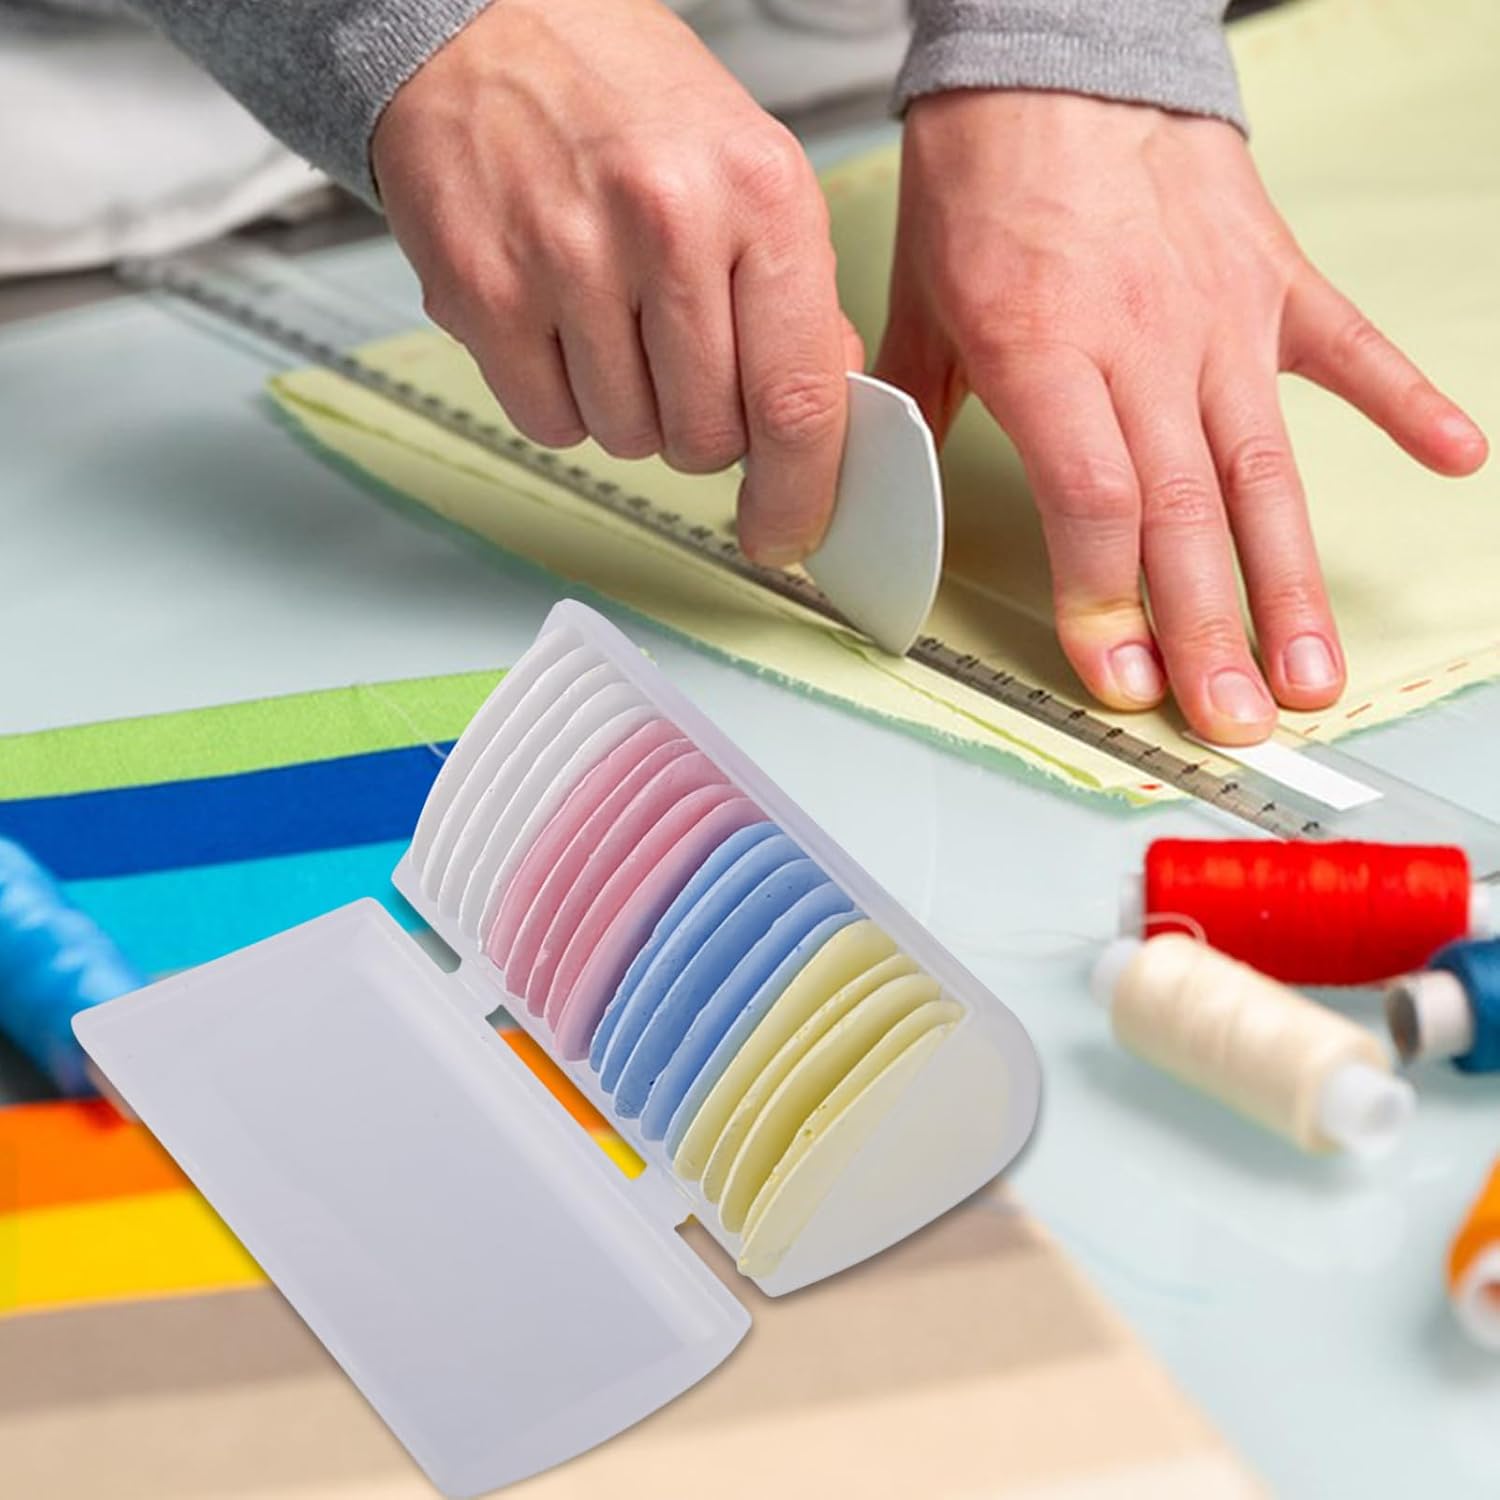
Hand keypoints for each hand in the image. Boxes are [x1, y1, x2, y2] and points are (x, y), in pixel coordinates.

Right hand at [372, 0, 862, 565]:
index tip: (790, 530)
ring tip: (616, 320)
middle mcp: (667, 223)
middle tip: (685, 366)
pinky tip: (564, 328)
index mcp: (759, 192)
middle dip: (707, 433)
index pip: (798, 399)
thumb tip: (823, 409)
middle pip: (709, 438)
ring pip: (630, 439)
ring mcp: (567, 260)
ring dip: (632, 412)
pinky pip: (552, 424)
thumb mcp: (752, 167)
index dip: (800, 492)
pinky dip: (565, 402)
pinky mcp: (486, 293)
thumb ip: (795, 296)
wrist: (482, 28)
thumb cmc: (624, 99)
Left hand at [876, 91, 1487, 742]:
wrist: (1057, 48)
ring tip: (1312, 674)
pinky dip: (1405, 402)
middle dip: (1210, 630)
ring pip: (1264, 468)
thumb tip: (887, 506)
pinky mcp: (1274, 280)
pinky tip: (1458, 458)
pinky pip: (1349, 347)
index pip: (1092, 503)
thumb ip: (916, 417)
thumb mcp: (922, 303)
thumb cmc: (984, 173)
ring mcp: (1220, 317)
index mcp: (1045, 351)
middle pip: (1185, 513)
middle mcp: (1142, 345)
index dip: (1108, 602)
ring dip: (1291, 580)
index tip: (1122, 682)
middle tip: (1233, 721)